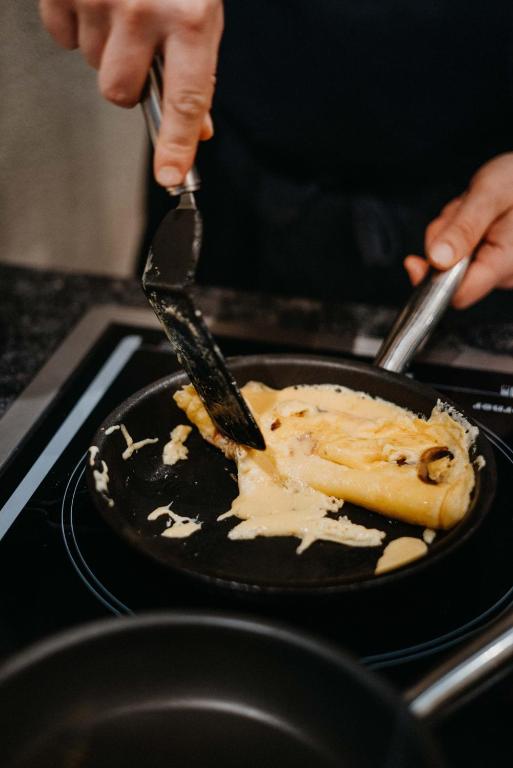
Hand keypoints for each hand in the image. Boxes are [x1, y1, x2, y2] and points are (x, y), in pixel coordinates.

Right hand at [39, 0, 223, 186]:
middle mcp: (145, 10)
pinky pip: (62, 34)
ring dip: (103, 46)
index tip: (170, 178)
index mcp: (192, 18)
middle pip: (120, 93)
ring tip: (118, 5)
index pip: (186, 101)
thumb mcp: (201, 8)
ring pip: (91, 64)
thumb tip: (200, 129)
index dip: (177, 145)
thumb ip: (198, 68)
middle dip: (126, 84)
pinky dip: (76, 21)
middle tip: (136, 52)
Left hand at [404, 153, 512, 307]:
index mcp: (507, 262)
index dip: (431, 280)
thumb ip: (464, 228)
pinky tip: (473, 216)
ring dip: (449, 233)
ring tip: (471, 208)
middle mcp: (504, 274)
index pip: (459, 294)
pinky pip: (458, 255)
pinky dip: (456, 234)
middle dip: (442, 243)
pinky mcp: (491, 263)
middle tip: (460, 211)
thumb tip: (437, 260)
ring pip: (449, 263)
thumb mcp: (491, 194)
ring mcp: (498, 271)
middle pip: (448, 276)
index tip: (413, 261)